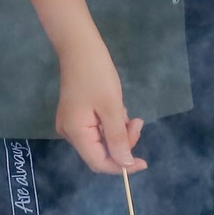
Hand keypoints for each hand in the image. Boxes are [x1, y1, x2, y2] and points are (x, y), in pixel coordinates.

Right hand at [56, 35, 143, 173]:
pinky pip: (98, 130)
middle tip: (138, 124)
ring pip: (101, 141)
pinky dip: (111, 124)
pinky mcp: (77, 117)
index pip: (99, 163)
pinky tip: (118, 109)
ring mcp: (72, 125)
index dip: (121, 166)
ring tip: (129, 113)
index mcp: (76, 133)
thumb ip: (118, 138)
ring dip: (119, 132)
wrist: (80, 48)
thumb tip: (125, 164)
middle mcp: (70, 133)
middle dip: (123, 144)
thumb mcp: (112, 107)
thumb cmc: (96, 74)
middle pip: (101, 153)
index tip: (143, 162)